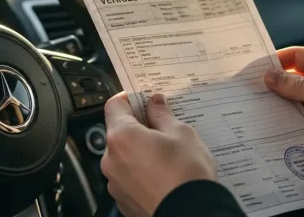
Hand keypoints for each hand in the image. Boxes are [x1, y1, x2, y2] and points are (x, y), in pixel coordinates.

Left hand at [101, 92, 216, 216]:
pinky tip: (162, 175)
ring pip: (123, 157)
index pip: (114, 105)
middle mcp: (111, 160)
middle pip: (118, 133)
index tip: (144, 99)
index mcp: (122, 137)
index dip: (129, 99)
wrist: (192, 215)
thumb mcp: (181, 133)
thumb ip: (162, 115)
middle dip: (137, 127)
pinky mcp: (123, 201)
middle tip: (162, 128)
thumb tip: (155, 102)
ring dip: (139, 151)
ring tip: (166, 156)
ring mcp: (115, 183)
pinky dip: (141, 173)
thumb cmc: (186, 173)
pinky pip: (128, 178)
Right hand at [264, 46, 303, 170]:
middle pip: (291, 78)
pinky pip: (296, 119)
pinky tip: (267, 123)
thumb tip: (269, 77)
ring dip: (276, 104)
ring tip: (252, 108)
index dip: (275, 60)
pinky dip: (284, 120)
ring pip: (291, 100)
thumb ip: (298, 86)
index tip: (253, 69)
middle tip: (247, 90)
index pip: (296, 56)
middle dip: (272, 84)